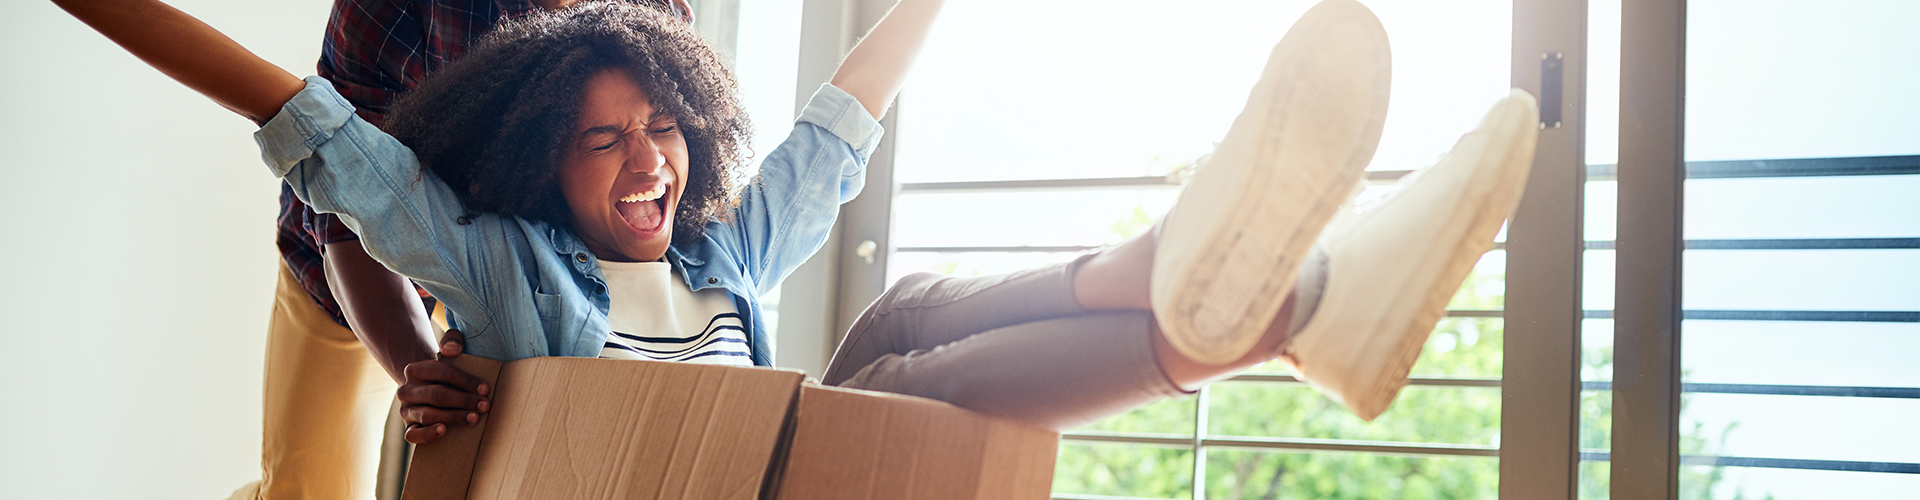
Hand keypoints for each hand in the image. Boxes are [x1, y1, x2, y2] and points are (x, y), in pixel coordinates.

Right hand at [398, 329, 489, 443]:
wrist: (428, 389)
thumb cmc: (445, 372)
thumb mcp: (449, 350)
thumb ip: (452, 340)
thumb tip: (453, 350)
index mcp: (414, 370)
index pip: (442, 372)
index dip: (465, 380)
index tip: (485, 389)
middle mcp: (406, 390)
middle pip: (437, 394)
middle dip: (464, 400)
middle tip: (485, 405)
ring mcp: (406, 410)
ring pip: (428, 414)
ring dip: (453, 416)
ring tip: (474, 418)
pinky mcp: (408, 428)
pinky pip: (412, 435)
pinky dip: (428, 434)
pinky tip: (443, 430)